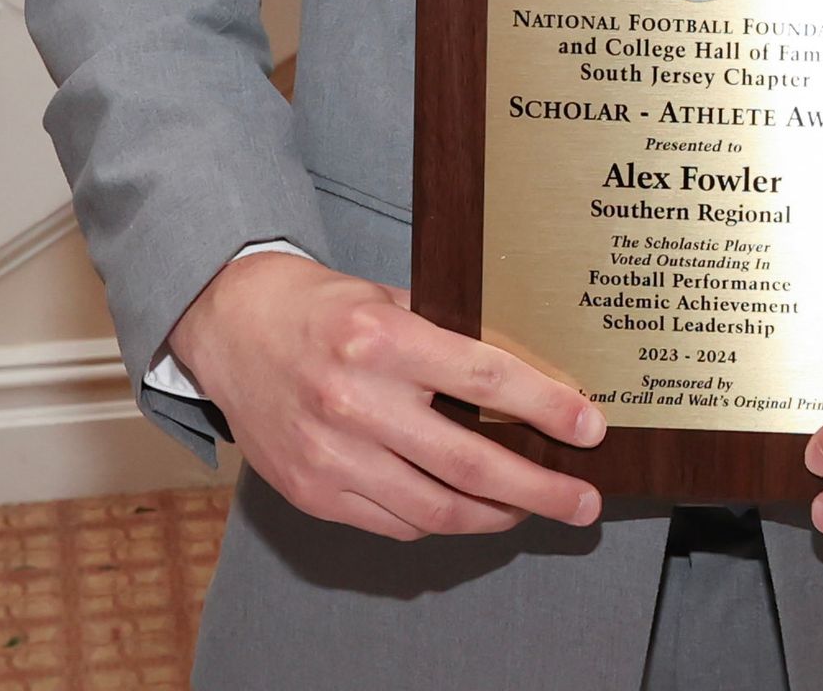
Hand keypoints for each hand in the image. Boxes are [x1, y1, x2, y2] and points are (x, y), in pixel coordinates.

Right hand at [167, 250, 605, 542]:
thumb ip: (448, 334)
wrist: (233, 325)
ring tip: (529, 506)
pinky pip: (394, 523)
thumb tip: (524, 376)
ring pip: (435, 508)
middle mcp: (356, 401)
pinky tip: (463, 507)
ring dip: (494, 514)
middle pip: (469, 462)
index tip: (589, 428)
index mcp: (383, 339)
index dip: (546, 407)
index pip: (485, 380)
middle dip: (539, 488)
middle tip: (582, 499)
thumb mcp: (390, 299)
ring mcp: (331, 454)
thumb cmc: (321, 306)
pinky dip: (438, 520)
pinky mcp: (313, 492)